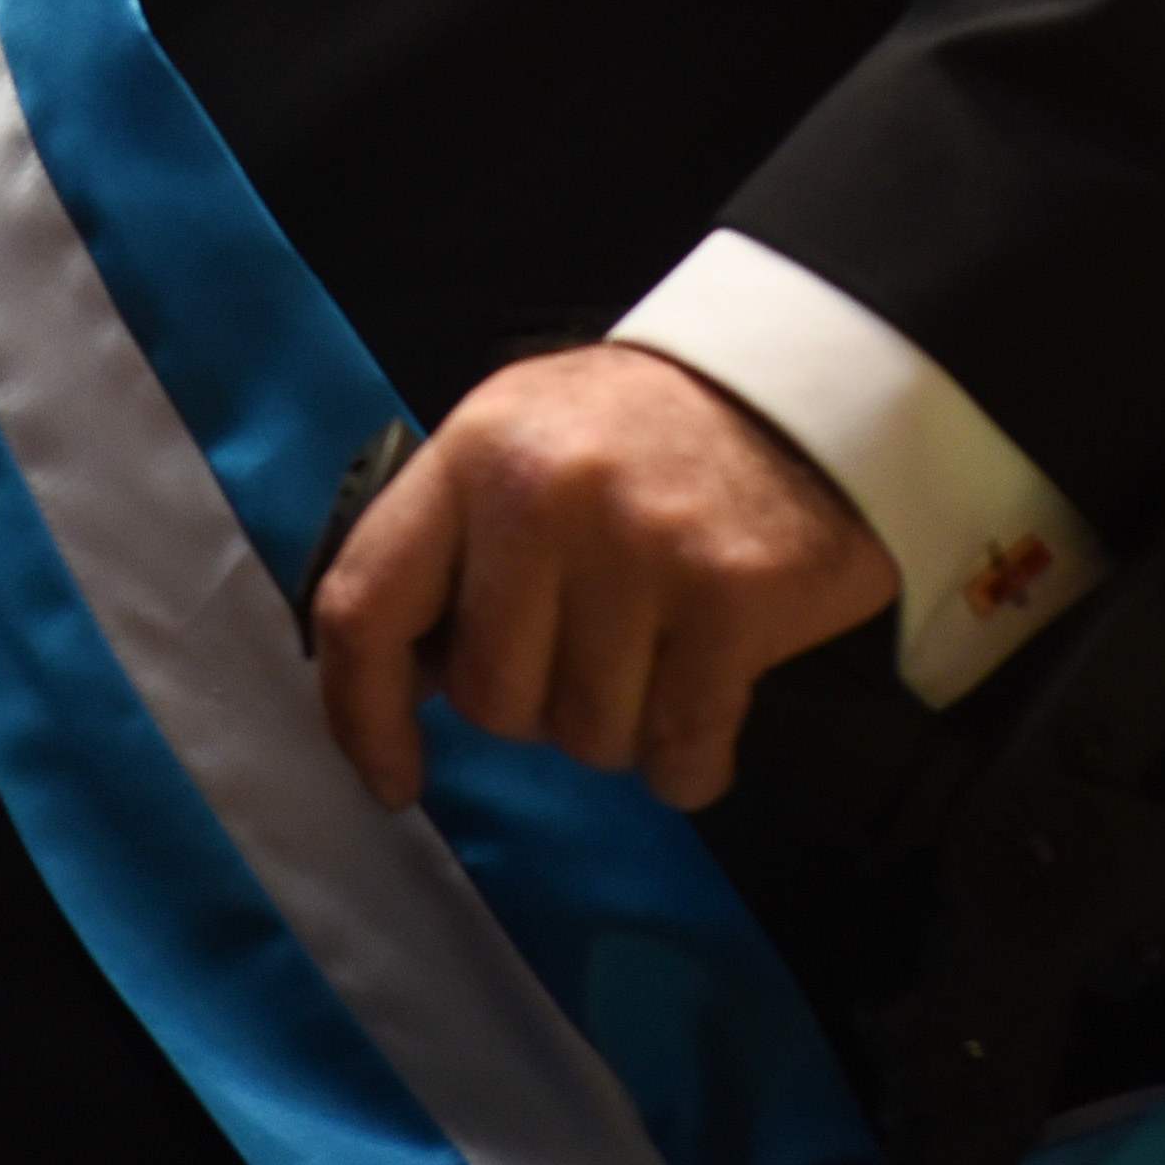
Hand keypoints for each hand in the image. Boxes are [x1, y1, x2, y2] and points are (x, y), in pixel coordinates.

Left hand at [308, 345, 897, 814]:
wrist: (804, 386)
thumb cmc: (644, 436)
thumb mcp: (521, 443)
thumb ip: (455, 547)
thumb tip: (400, 682)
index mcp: (471, 454)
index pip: (365, 605)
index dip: (360, 714)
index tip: (393, 779)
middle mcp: (541, 495)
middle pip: (491, 700)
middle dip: (540, 702)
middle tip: (596, 642)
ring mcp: (640, 545)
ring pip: (588, 737)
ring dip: (625, 724)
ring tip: (663, 647)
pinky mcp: (730, 596)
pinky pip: (679, 751)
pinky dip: (693, 759)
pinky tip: (713, 692)